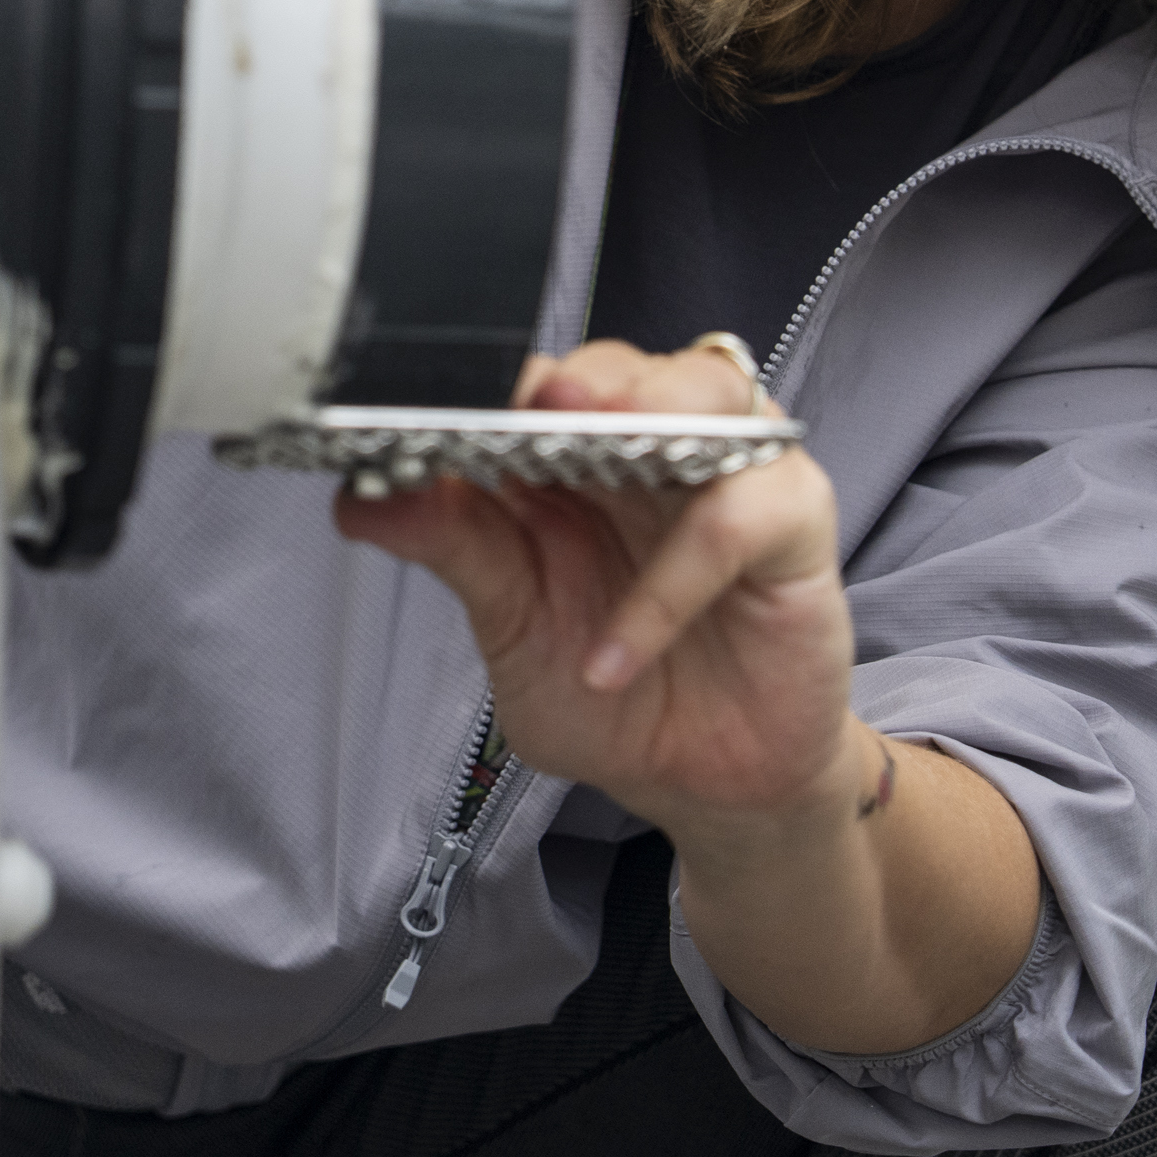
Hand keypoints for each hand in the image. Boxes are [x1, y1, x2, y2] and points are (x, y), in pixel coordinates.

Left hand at [343, 338, 1046, 1055]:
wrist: (709, 789)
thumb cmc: (615, 700)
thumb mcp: (514, 629)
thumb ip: (457, 552)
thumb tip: (363, 501)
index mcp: (572, 463)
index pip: (532, 386)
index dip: (487, 389)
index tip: (428, 413)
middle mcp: (652, 452)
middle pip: (619, 367)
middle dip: (570, 375)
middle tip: (524, 400)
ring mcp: (729, 477)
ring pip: (704, 391)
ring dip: (644, 405)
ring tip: (583, 439)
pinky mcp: (793, 526)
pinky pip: (738, 520)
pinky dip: (672, 580)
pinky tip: (617, 652)